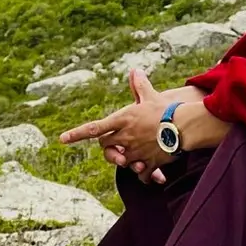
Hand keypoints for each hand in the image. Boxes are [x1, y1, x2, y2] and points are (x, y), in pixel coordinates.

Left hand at [60, 70, 202, 182]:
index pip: (94, 128)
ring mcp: (135, 152)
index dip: (77, 134)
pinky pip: (139, 174)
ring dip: (124, 160)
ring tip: (134, 156)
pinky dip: (143, 174)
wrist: (183, 127)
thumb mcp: (150, 96)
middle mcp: (125, 137)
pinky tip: (150, 171)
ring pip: (120, 161)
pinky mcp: (147, 163)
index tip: (62, 139)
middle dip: (108, 146)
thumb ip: (139, 86)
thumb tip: (135, 70)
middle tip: (115, 144)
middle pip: (105, 146)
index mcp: (122, 119)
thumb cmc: (166, 110)